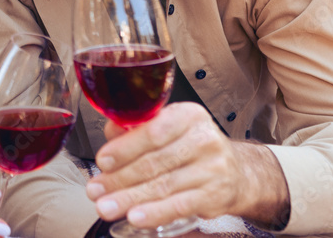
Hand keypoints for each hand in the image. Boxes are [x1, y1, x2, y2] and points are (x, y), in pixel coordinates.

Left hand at [84, 102, 289, 228]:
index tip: (102, 161)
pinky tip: (135, 217)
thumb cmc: (191, 148)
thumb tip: (111, 133)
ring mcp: (213, 169)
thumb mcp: (167, 129)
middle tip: (96, 190)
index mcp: (188, 115)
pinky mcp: (215, 195)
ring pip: (163, 186)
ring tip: (106, 207)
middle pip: (154, 162)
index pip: (153, 131)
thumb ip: (135, 129)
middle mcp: (204, 139)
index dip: (124, 148)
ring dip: (129, 199)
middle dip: (119, 179)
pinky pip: (179, 206)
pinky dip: (155, 213)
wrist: (237, 172)